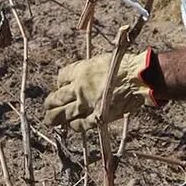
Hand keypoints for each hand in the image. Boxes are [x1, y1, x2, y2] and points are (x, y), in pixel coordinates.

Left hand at [43, 49, 161, 129]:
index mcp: (80, 71)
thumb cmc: (122, 65)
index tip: (62, 85)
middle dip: (50, 102)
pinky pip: (81, 124)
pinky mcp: (98, 116)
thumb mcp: (99, 60)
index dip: (60, 82)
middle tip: (47, 105)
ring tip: (49, 120)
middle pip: (57, 97)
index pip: (61, 77)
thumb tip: (80, 76)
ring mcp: (87, 103)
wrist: (137, 77)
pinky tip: (71, 125)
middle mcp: (79, 88)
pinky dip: (74, 125)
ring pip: (64, 113)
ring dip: (55, 118)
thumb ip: (87, 69)